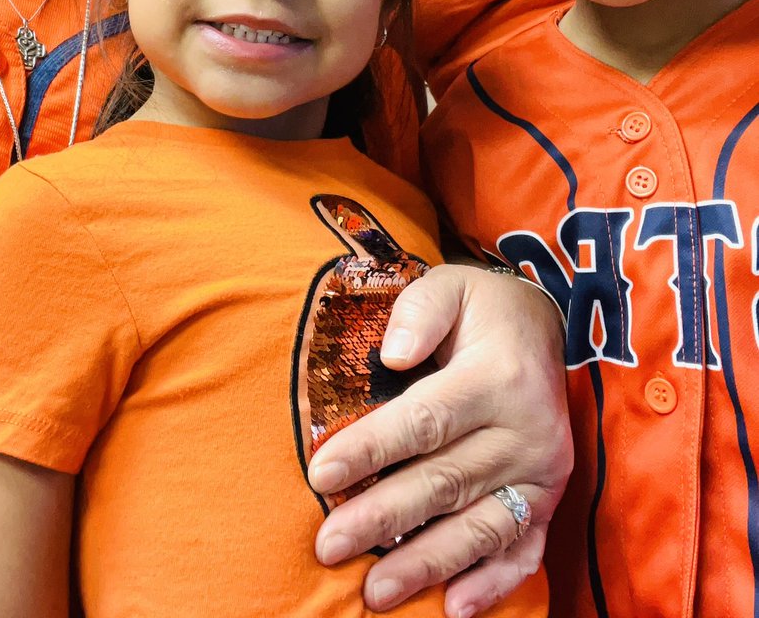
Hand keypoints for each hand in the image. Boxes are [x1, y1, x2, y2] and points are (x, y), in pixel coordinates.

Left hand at [307, 264, 571, 615]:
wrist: (551, 329)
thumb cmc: (482, 310)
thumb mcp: (452, 286)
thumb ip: (420, 312)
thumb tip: (391, 353)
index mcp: (495, 378)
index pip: (424, 420)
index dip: (371, 448)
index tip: (320, 473)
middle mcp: (524, 431)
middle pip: (444, 482)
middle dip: (382, 518)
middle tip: (328, 546)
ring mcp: (541, 472)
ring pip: (480, 527)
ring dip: (426, 564)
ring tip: (375, 592)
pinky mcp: (551, 500)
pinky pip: (525, 550)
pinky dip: (493, 584)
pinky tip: (455, 607)